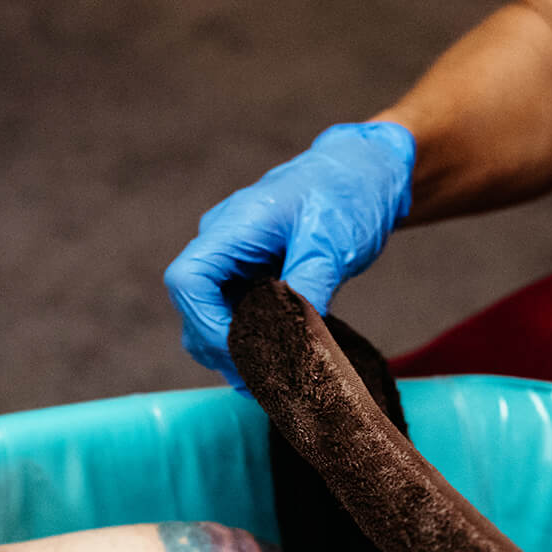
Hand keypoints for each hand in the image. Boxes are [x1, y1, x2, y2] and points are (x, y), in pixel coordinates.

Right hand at [164, 121, 415, 389]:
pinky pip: (233, 316)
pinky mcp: (247, 275)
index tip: (247, 350)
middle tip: (269, 377)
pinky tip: (279, 359)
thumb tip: (294, 340)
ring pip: (209, 319)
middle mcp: (222, 243)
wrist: (362, 174)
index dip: (208, 324)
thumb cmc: (346, 195)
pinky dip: (250, 342)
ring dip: (235, 351)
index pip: (188, 281)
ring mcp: (231, 260)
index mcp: (234, 226)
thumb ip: (309, 289)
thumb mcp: (334, 243)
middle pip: (193, 308)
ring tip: (276, 376)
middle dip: (224, 348)